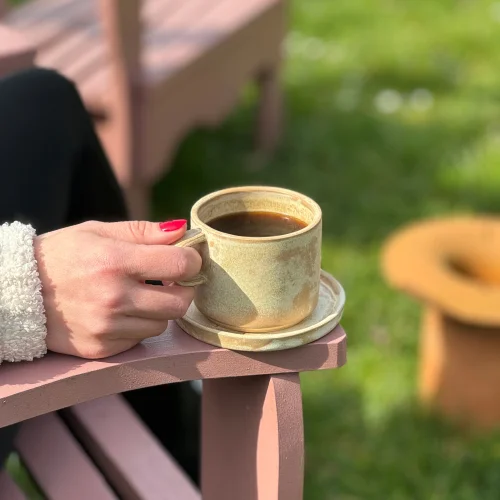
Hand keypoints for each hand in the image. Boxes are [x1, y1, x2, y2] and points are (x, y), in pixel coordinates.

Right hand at [35, 220, 201, 358]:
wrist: (18, 292)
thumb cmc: (62, 255)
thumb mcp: (99, 231)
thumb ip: (144, 231)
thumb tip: (183, 230)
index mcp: (115, 261)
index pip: (180, 265)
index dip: (193, 261)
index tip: (189, 259)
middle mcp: (114, 298)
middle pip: (179, 303)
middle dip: (184, 289)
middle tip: (172, 279)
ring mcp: (107, 327)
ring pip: (162, 324)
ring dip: (160, 309)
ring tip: (141, 293)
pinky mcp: (101, 348)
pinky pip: (140, 339)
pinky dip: (139, 325)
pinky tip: (122, 311)